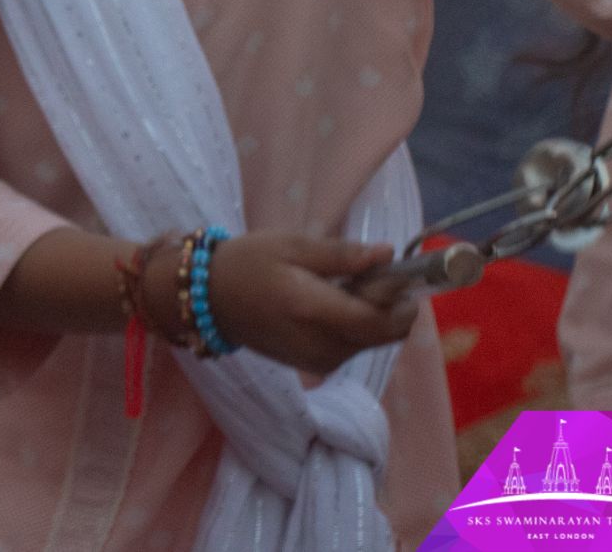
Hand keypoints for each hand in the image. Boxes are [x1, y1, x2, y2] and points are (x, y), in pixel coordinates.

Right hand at [152, 233, 418, 374]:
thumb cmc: (249, 263)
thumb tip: (389, 255)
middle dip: (393, 307)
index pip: (382, 321)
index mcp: (315, 311)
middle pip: (385, 334)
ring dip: (375, 315)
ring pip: (373, 341)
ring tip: (345, 285)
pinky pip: (355, 346)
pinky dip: (357, 325)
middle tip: (373, 274)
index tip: (402, 273)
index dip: (403, 300)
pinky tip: (332, 303)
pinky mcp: (317, 365)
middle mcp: (323, 344)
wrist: (208, 300)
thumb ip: (343, 255)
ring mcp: (320, 360)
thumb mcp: (293, 246)